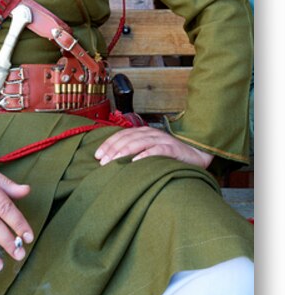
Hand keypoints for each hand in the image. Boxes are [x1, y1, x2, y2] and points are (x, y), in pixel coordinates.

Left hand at [94, 126, 212, 168]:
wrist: (197, 153)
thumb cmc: (170, 154)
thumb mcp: (150, 149)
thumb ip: (136, 151)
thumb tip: (114, 161)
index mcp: (143, 132)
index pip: (121, 135)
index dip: (108, 144)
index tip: (97, 155)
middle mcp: (150, 133)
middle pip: (126, 139)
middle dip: (112, 150)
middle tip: (102, 162)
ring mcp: (161, 139)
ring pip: (138, 143)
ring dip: (123, 152)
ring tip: (113, 162)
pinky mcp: (171, 148)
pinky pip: (156, 150)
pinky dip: (144, 155)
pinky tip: (135, 162)